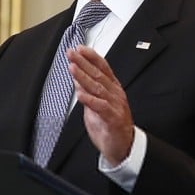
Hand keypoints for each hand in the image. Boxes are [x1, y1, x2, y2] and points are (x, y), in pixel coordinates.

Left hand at [67, 45, 133, 163]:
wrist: (122, 146)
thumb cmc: (109, 125)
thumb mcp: (96, 104)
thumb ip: (88, 90)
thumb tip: (77, 76)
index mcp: (113, 88)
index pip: (103, 68)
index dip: (91, 57)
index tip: (80, 48)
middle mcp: (115, 94)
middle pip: (99, 75)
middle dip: (84, 63)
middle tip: (72, 54)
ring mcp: (115, 105)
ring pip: (98, 88)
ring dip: (84, 77)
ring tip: (73, 68)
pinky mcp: (113, 118)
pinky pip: (100, 107)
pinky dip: (90, 100)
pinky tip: (80, 93)